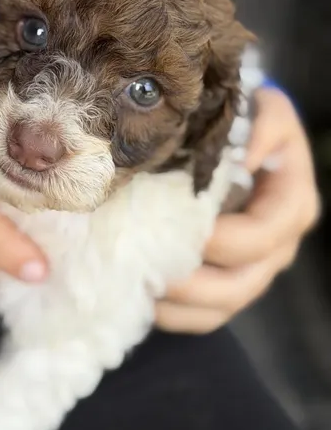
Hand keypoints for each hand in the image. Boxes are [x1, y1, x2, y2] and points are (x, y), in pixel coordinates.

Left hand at [156, 87, 319, 333]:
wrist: (237, 140)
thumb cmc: (249, 123)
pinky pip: (202, 318)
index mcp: (291, 206)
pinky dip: (171, 315)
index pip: (264, 235)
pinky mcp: (225, 287)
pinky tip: (141, 299)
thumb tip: (245, 156)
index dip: (225, 239)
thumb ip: (265, 125)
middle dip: (193, 280)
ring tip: (139, 284)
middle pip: (241, 282)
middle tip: (149, 265)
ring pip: (220, 308)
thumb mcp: (267, 110)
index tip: (186, 229)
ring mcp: (251, 272)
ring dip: (178, 303)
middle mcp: (277, 247)